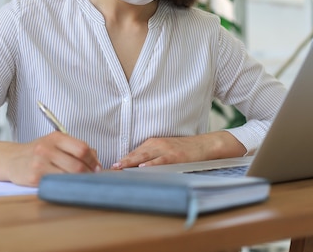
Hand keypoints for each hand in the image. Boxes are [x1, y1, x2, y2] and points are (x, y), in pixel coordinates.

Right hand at [0, 133, 100, 186]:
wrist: (11, 159)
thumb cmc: (38, 152)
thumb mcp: (55, 143)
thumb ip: (75, 148)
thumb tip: (96, 158)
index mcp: (56, 138)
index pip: (82, 148)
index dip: (94, 160)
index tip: (98, 167)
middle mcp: (47, 149)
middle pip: (78, 164)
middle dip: (89, 173)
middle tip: (93, 178)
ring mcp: (40, 164)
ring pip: (69, 176)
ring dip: (79, 181)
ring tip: (82, 182)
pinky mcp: (34, 178)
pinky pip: (57, 184)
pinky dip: (66, 186)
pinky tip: (68, 186)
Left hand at [111, 131, 245, 169]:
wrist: (203, 146)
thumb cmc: (183, 150)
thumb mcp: (164, 150)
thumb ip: (150, 157)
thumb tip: (134, 168)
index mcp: (152, 144)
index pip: (133, 152)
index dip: (122, 160)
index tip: (109, 168)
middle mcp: (156, 145)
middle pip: (135, 153)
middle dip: (122, 161)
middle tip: (109, 169)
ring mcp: (165, 150)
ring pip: (144, 156)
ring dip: (131, 162)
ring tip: (119, 168)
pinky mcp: (175, 156)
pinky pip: (160, 160)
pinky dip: (151, 164)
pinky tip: (142, 167)